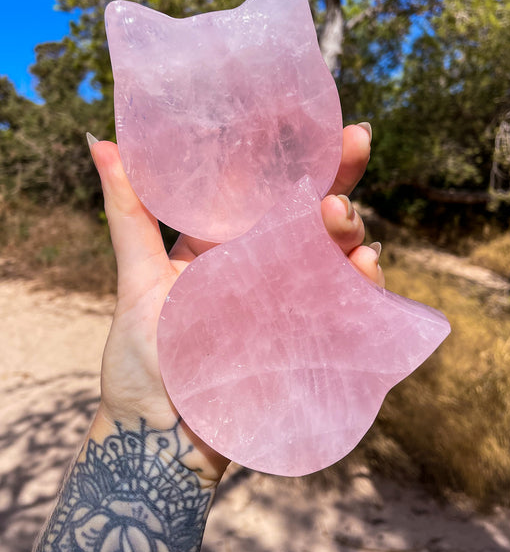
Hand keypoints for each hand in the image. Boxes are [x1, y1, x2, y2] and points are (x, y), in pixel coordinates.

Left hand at [88, 123, 382, 481]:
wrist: (162, 437)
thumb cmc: (142, 359)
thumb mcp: (136, 279)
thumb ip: (129, 214)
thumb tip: (100, 143)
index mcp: (223, 240)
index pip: (263, 185)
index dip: (289, 150)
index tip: (311, 115)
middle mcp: (262, 262)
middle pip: (308, 208)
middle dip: (337, 172)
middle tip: (357, 141)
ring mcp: (290, 297)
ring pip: (332, 249)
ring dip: (347, 225)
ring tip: (341, 214)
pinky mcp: (310, 334)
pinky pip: (345, 302)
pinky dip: (362, 282)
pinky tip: (366, 264)